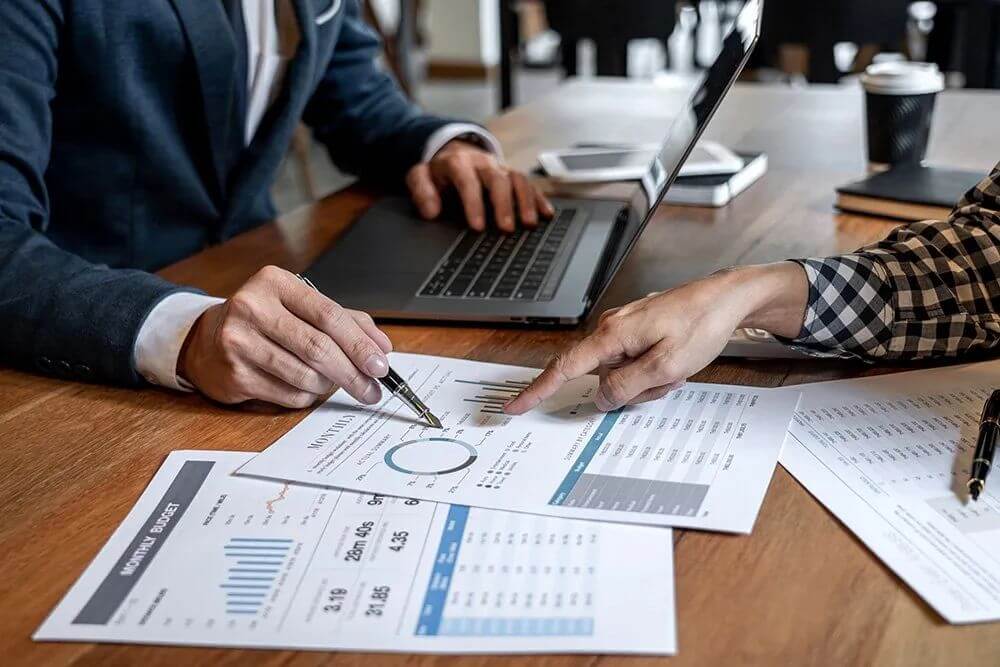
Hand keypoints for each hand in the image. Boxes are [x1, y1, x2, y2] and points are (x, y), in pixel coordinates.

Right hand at [178, 266, 392, 408]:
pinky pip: (289, 394)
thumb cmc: (263, 322)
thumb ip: (344, 320)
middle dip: (353, 373)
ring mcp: (239, 342)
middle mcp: (252, 308)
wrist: (205, 340)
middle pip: (318, 348)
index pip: (328, 314)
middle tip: (373, 389)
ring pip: (305, 375)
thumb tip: (381, 347)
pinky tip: (308, 388)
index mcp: (275, 283)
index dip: (360, 343)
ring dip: (331, 386)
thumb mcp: (300, 307)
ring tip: (338, 384)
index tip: (381, 364)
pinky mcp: (235, 375)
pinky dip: (308, 396)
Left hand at [406, 140, 554, 232]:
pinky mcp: (512, 174)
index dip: (473, 203)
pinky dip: (539, 198)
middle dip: (503, 204)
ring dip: (525, 201)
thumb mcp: (420, 176)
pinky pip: (529, 183)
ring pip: (517, 179)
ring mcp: (500, 167)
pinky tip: (546, 214)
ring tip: (529, 224)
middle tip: (506, 229)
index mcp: (458, 163)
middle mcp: (482, 163)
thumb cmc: (438, 172)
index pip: (467, 181)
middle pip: (497, 179)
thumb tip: (430, 212)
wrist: (454, 152)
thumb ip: (421, 191)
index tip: (477, 226)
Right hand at [504, 263, 808, 414]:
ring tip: (676, 367)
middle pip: (602, 378)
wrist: (726, 297)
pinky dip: (654, 370)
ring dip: (648, 381)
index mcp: (612, 335)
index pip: (564, 368)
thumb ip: (627, 386)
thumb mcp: (666, 366)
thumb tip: (600, 399)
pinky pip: (634, 363)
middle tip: (666, 380)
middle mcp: (611, 329)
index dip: (538, 389)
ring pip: (622, 374)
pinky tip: (676, 361)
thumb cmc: (701, 325)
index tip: (515, 405)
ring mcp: (623, 329)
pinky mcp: (637, 331)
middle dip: (632, 389)